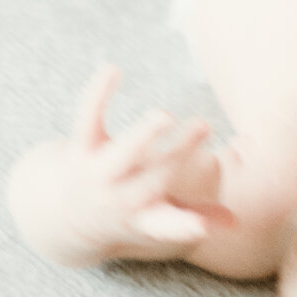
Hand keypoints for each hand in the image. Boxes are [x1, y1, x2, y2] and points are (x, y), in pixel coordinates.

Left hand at [10, 64, 229, 266]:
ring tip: (165, 116)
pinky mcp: (80, 149)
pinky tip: (113, 69)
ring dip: (142, 135)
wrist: (62, 218)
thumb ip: (193, 217)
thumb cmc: (122, 214)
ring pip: (120, 155)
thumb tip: (234, 223)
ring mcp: (97, 174)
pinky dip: (98, 94)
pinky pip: (87, 119)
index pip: (167, 227)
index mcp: (144, 219)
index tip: (202, 227)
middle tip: (205, 124)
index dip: (185, 227)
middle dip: (179, 153)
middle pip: (152, 179)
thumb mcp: (154, 221)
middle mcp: (119, 200)